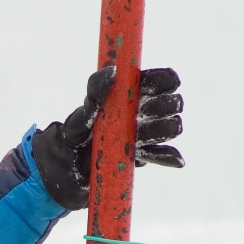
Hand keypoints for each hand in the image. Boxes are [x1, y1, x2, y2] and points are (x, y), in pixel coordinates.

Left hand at [31, 66, 183, 210]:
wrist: (67, 171)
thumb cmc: (73, 136)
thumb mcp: (81, 115)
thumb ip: (95, 92)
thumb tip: (113, 72)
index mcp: (128, 95)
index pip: (158, 81)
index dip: (165, 81)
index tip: (163, 86)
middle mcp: (139, 113)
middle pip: (169, 104)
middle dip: (164, 107)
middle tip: (141, 115)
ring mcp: (142, 135)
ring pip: (168, 128)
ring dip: (163, 129)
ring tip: (140, 136)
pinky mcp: (142, 157)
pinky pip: (162, 155)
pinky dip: (168, 157)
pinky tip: (175, 160)